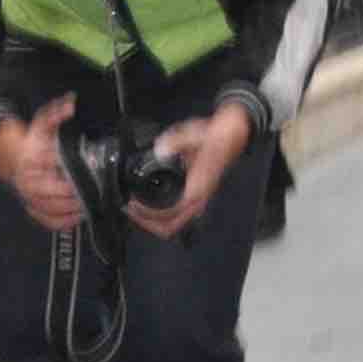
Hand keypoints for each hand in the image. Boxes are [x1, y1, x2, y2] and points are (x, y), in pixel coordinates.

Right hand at [0, 97, 81, 231]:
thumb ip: (56, 113)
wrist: (13, 157)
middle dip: (72, 193)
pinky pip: (48, 221)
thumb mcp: (43, 123)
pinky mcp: (33, 209)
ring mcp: (29, 198)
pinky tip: (78, 216)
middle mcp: (27, 182)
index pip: (47, 165)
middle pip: (50, 193)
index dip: (64, 168)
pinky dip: (64, 222)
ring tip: (89, 202)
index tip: (83, 168)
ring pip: (50, 210)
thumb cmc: (33, 141)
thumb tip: (70, 103)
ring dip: (71, 209)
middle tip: (91, 189)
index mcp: (29, 160)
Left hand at [132, 102, 256, 240]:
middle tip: (130, 209)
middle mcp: (198, 198)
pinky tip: (150, 201)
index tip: (134, 204)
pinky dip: (161, 214)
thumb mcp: (193, 134)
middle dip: (147, 223)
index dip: (149, 215)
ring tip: (136, 208)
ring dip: (154, 221)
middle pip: (170, 227)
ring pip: (174, 224)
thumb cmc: (215, 137)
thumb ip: (176, 142)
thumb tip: (161, 150)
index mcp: (197, 188)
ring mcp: (197, 199)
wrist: (231, 136)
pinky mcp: (195, 195)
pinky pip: (177, 214)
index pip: (171, 214)